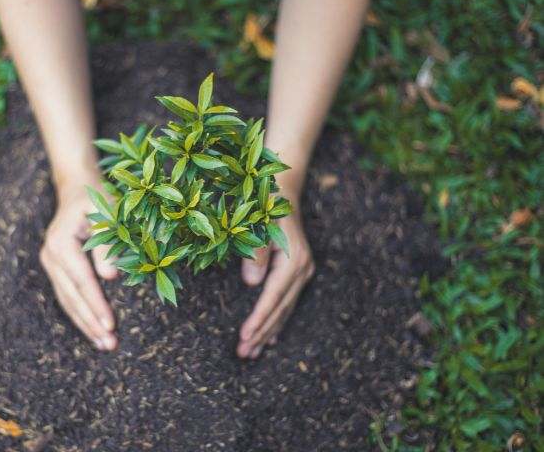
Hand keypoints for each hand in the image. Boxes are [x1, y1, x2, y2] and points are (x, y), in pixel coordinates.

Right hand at [39, 178, 118, 349]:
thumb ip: (108, 245)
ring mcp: (50, 263)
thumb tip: (110, 276)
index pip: (82, 281)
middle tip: (110, 344)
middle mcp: (50, 256)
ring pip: (67, 300)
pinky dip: (80, 314)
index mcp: (61, 244)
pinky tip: (93, 330)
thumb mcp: (108, 214)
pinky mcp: (56, 268)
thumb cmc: (98, 198)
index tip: (110, 325)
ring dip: (85, 324)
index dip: (96, 304)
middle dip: (91, 322)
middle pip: (72, 296)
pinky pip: (67, 296)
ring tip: (104, 344)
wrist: (77, 187)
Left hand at [237, 210, 314, 358]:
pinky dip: (277, 322)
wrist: (283, 191)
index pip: (273, 298)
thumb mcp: (257, 222)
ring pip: (284, 310)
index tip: (244, 337)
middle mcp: (302, 269)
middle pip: (279, 309)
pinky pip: (287, 303)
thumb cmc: (265, 204)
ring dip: (268, 332)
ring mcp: (303, 272)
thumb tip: (251, 283)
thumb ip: (256, 251)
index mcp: (293, 260)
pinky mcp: (299, 273)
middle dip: (261, 333)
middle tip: (243, 354)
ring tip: (251, 353)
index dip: (258, 319)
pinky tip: (270, 340)